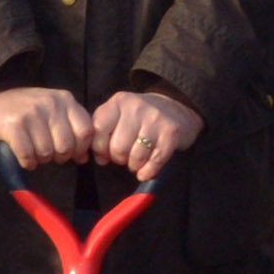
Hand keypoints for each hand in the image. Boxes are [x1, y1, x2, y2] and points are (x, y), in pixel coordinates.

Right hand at [0, 86, 93, 165]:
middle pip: (66, 146)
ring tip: (34, 152)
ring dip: (40, 159)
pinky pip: (27, 155)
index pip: (86, 131)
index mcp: (65, 99)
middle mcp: (50, 103)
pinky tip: (25, 158)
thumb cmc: (27, 110)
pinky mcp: (14, 124)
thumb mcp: (54, 112)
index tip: (71, 153)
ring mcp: (32, 113)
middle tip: (48, 153)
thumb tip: (84, 158)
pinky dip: (27, 162)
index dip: (80, 148)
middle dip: (59, 157)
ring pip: (46, 153)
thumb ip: (72, 130)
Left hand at [88, 88, 202, 177]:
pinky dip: (148, 171)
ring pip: (136, 157)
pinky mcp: (171, 132)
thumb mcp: (118, 116)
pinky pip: (155, 161)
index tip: (106, 151)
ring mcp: (155, 118)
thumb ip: (102, 133)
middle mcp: (136, 107)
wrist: (176, 110)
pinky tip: (146, 171)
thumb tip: (100, 159)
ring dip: (134, 165)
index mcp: (118, 102)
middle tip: (125, 156)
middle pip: (117, 148)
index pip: (98, 130)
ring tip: (136, 161)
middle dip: (119, 158)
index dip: (99, 148)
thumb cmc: (139, 119)